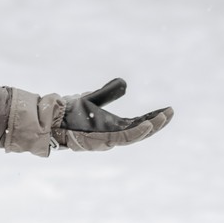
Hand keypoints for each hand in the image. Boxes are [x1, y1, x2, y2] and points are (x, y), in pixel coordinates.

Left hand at [56, 78, 172, 151]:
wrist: (52, 118)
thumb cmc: (70, 112)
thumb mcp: (93, 98)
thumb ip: (108, 92)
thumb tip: (124, 83)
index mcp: (115, 127)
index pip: (140, 124)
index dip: (155, 118)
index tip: (168, 110)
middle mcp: (115, 135)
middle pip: (142, 132)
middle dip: (158, 123)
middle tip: (171, 112)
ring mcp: (109, 139)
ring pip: (136, 136)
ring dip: (152, 127)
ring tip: (165, 116)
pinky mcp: (103, 139)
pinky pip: (124, 138)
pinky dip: (137, 132)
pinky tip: (148, 123)